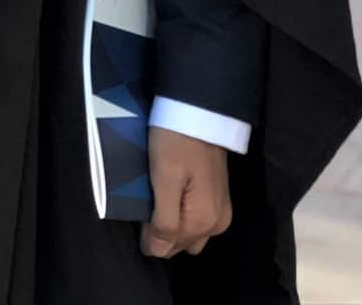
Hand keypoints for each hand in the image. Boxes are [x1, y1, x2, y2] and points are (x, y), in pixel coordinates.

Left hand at [141, 129, 231, 259]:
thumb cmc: (177, 141)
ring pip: (188, 233)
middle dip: (162, 230)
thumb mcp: (164, 179)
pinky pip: (196, 219)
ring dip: (172, 222)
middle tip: (148, 199)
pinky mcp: (218, 197)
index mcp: (204, 222)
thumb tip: (156, 252)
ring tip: (158, 194)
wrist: (200, 108)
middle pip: (180, 244)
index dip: (148, 232)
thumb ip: (164, 220)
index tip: (141, 206)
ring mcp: (221, 210)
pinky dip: (182, 212)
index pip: (167, 248)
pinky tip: (172, 191)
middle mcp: (217, 223)